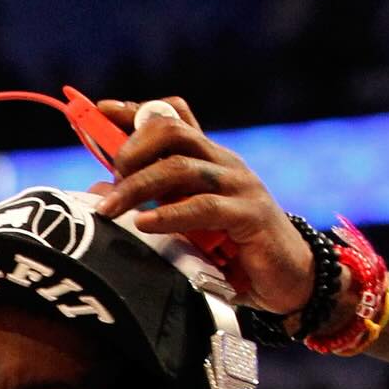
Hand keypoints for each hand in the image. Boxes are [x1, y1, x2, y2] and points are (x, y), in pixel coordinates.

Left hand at [93, 96, 318, 317]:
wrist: (287, 279)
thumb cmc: (231, 254)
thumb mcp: (186, 224)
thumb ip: (153, 204)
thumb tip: (100, 194)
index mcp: (207, 159)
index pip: (172, 117)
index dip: (136, 110)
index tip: (100, 110)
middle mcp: (222, 162)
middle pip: (171, 130)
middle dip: (132, 149)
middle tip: (111, 179)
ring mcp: (238, 184)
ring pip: (180, 167)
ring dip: (138, 186)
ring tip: (110, 208)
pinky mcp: (249, 214)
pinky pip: (203, 206)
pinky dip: (169, 215)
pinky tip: (144, 224)